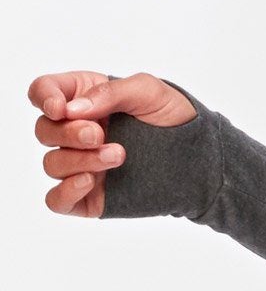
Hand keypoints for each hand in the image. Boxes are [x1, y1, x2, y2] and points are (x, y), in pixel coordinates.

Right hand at [29, 70, 196, 216]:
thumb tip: (72, 110)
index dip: (43, 97)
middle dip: (68, 133)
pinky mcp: (86, 194)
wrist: (197, 157)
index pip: (43, 91)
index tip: (61, 108)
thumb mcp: (149, 90)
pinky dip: (65, 192)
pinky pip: (55, 200)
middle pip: (44, 129)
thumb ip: (110, 92)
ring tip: (119, 156)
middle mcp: (75, 130)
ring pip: (51, 164)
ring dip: (80, 160)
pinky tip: (90, 181)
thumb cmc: (172, 116)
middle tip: (99, 135)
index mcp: (83, 98)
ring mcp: (79, 164)